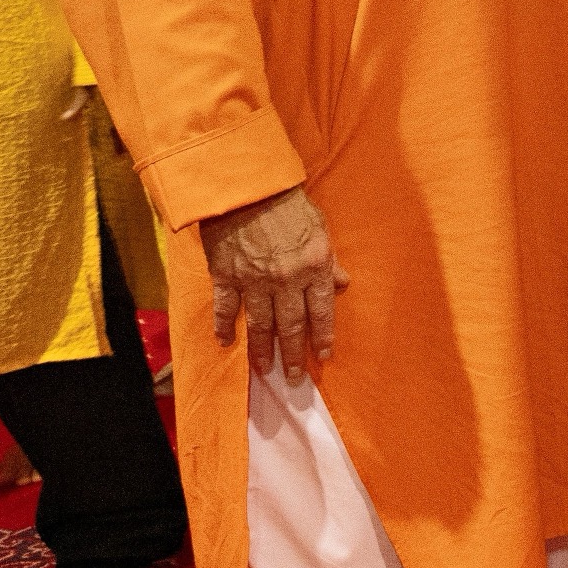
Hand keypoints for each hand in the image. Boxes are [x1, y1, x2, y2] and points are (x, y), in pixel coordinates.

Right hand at [204, 183, 346, 378]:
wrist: (247, 187)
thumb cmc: (288, 204)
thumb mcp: (320, 228)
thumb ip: (329, 259)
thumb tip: (343, 282)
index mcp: (313, 267)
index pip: (322, 311)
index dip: (323, 337)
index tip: (324, 358)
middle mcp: (285, 280)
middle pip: (291, 326)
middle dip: (294, 355)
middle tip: (293, 379)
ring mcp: (253, 281)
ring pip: (259, 324)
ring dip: (262, 350)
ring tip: (265, 370)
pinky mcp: (225, 276)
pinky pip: (224, 308)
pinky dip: (223, 326)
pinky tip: (224, 343)